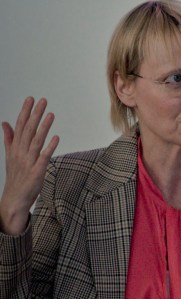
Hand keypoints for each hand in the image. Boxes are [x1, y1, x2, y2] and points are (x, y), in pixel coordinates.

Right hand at [1, 97, 59, 234]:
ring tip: (50, 114)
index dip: (25, 112)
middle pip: (27, 131)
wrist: (14, 199)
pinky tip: (56, 138)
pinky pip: (43, 158)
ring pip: (36, 141)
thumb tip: (5, 123)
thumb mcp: (11, 155)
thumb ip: (9, 139)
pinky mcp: (36, 172)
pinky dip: (49, 147)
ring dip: (43, 128)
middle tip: (42, 100)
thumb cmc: (16, 176)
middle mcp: (20, 153)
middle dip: (35, 115)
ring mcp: (28, 162)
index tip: (30, 99)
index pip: (20, 126)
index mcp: (15, 148)